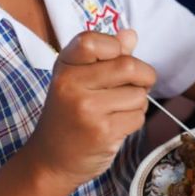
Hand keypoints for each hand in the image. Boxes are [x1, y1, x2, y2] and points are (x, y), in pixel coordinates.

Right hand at [27, 30, 155, 187]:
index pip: (92, 40)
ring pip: (138, 94)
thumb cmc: (69, 115)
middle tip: (136, 84)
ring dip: (137, 102)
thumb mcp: (77, 79)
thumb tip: (131, 35)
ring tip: (116, 110)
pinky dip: (134, 119)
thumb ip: (105, 56)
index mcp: (64, 66)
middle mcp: (72, 85)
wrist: (50, 160)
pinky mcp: (102, 132)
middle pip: (129, 66)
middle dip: (143, 75)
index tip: (116, 57)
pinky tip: (115, 125)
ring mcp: (87, 110)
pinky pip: (138, 116)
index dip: (115, 46)